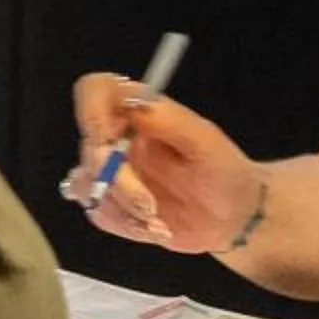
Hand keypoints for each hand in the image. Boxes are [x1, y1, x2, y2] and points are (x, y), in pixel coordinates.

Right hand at [68, 73, 264, 254]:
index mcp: (140, 110)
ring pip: (87, 184)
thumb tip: (133, 104)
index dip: (91, 110)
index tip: (108, 140)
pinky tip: (154, 229)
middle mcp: (118, 135)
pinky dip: (124, 225)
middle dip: (118, 182)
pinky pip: (97, 212)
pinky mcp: (110, 202)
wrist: (232, 217)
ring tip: (158, 221)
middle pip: (90, 148)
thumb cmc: (224, 171)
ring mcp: (110, 171)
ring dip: (122, 208)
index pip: (96, 90)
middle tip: (150, 206)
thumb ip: (171, 120)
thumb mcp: (207, 143)